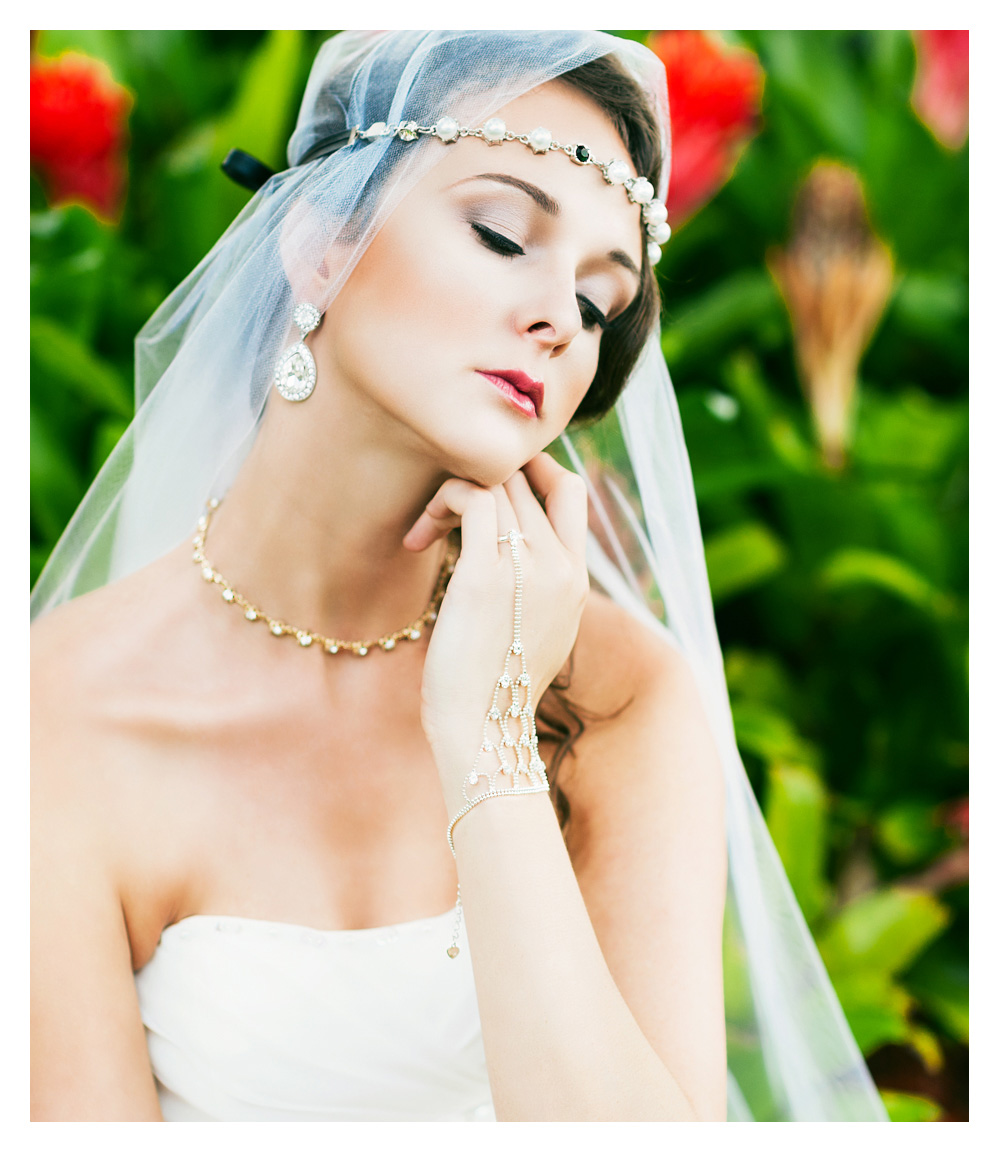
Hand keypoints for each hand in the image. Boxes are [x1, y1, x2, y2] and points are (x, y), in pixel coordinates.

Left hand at [403, 453, 589, 812]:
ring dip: (455, 491)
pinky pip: (474, 498)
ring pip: (500, 482)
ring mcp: (530, 566)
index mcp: (576, 578)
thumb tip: (503, 560)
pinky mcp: (487, 573)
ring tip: (428, 528)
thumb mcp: (533, 635)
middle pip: (529, 477)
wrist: (483, 729)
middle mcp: (561, 565)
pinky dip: (443, 501)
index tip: (488, 491)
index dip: (532, 472)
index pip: (571, 490)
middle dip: (482, 480)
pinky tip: (420, 537)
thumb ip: (533, 590)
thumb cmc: (493, 690)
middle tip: (446, 509)